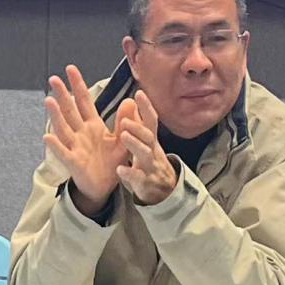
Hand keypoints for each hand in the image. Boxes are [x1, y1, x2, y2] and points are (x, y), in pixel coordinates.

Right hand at [43, 65, 133, 216]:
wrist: (103, 186)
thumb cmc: (109, 161)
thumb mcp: (121, 140)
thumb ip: (124, 121)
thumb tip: (130, 100)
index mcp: (92, 125)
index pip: (84, 101)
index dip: (78, 85)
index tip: (70, 68)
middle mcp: (80, 132)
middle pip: (70, 111)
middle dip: (63, 95)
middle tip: (54, 79)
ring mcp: (75, 146)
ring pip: (64, 128)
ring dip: (56, 115)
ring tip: (49, 100)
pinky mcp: (74, 162)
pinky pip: (64, 153)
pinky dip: (56, 146)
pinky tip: (47, 137)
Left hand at [116, 90, 177, 204]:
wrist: (164, 192)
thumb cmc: (150, 160)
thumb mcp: (146, 141)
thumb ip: (138, 122)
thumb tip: (131, 99)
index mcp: (150, 139)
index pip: (151, 121)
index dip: (147, 107)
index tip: (139, 93)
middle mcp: (152, 150)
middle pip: (148, 136)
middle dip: (138, 127)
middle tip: (125, 120)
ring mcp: (150, 166)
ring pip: (145, 154)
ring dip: (135, 144)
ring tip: (124, 135)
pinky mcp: (144, 182)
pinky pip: (138, 177)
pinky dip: (129, 173)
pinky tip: (120, 169)